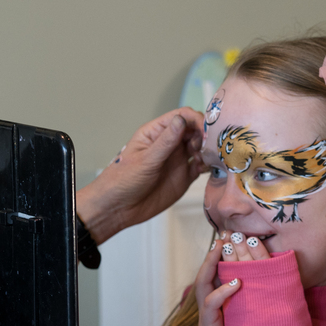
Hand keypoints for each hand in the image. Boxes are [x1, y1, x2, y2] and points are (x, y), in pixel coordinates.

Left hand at [75, 108, 206, 243]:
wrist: (118, 208)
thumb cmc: (123, 180)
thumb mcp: (145, 160)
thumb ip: (166, 142)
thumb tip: (181, 119)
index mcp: (156, 133)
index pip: (181, 117)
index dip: (195, 120)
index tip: (204, 130)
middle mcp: (169, 144)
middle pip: (194, 130)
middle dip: (204, 135)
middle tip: (208, 147)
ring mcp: (177, 160)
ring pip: (199, 147)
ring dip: (207, 150)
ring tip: (207, 158)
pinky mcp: (183, 177)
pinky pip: (200, 166)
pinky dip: (207, 165)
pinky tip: (207, 168)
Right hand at [194, 231, 271, 325]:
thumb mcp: (249, 318)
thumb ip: (255, 300)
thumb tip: (277, 281)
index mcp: (221, 299)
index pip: (220, 270)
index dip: (226, 253)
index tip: (236, 234)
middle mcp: (211, 303)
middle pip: (209, 270)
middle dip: (216, 251)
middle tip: (226, 233)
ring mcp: (208, 314)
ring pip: (204, 282)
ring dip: (212, 264)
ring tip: (222, 248)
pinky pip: (211, 304)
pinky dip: (222, 292)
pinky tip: (235, 282)